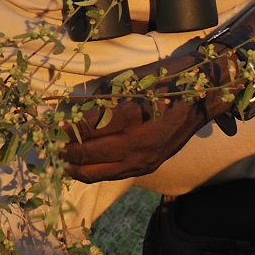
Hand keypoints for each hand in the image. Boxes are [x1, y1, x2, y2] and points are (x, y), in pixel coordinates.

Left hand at [62, 55, 220, 183]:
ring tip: (61, 158)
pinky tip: (82, 166)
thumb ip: (103, 98)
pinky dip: (93, 172)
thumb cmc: (168, 79)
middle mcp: (136, 142)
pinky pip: (113, 175)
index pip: (85, 128)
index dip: (63, 127)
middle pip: (87, 152)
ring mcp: (143, 159)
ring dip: (74, 166)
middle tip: (49, 143)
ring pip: (97, 171)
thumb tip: (71, 110)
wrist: (205, 97)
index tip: (50, 123)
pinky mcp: (148, 167)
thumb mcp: (132, 80)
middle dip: (64, 148)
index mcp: (130, 115)